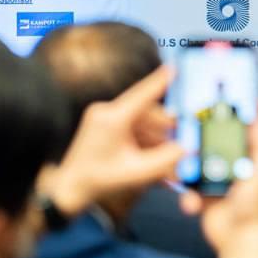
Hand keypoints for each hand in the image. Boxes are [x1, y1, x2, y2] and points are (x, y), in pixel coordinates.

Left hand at [46, 66, 183, 216]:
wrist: (69, 189)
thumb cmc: (99, 181)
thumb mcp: (137, 172)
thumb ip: (165, 160)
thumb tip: (188, 149)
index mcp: (112, 119)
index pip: (143, 94)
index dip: (161, 80)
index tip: (175, 68)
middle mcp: (106, 112)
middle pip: (148, 112)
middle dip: (165, 130)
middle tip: (181, 145)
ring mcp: (104, 118)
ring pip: (143, 122)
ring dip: (157, 139)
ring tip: (165, 162)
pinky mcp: (104, 125)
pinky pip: (133, 128)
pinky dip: (145, 141)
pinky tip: (152, 158)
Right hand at [179, 102, 257, 257]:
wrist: (240, 243)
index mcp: (256, 157)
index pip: (251, 126)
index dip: (241, 110)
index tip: (227, 94)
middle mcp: (239, 165)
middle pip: (219, 139)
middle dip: (205, 136)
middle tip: (192, 129)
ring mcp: (221, 178)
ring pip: (200, 160)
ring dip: (192, 167)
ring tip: (187, 172)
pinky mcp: (206, 194)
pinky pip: (191, 186)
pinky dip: (189, 195)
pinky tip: (193, 204)